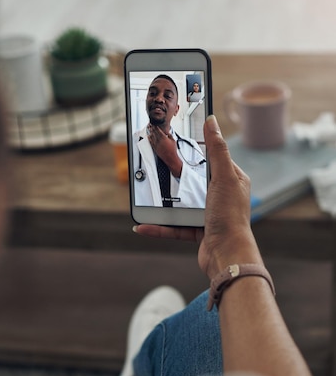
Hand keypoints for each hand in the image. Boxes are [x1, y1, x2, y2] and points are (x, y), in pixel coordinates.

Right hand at [135, 116, 261, 278]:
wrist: (227, 255)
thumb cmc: (230, 217)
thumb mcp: (223, 177)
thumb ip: (217, 150)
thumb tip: (211, 120)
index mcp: (231, 181)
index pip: (213, 159)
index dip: (197, 149)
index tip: (178, 140)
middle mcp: (221, 197)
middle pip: (193, 181)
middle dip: (174, 177)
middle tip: (155, 166)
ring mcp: (209, 215)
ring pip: (181, 205)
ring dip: (162, 204)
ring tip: (144, 197)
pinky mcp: (198, 232)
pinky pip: (175, 227)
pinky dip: (159, 227)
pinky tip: (143, 225)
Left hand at [147, 124, 181, 177]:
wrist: (170, 157)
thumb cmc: (172, 150)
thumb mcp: (173, 141)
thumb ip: (170, 135)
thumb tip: (168, 132)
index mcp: (164, 138)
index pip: (158, 130)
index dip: (156, 127)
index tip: (154, 124)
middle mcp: (159, 141)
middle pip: (154, 133)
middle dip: (152, 128)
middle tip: (150, 125)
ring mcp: (156, 145)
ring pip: (152, 137)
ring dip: (150, 132)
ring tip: (149, 129)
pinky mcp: (155, 148)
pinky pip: (151, 142)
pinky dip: (149, 139)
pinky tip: (148, 136)